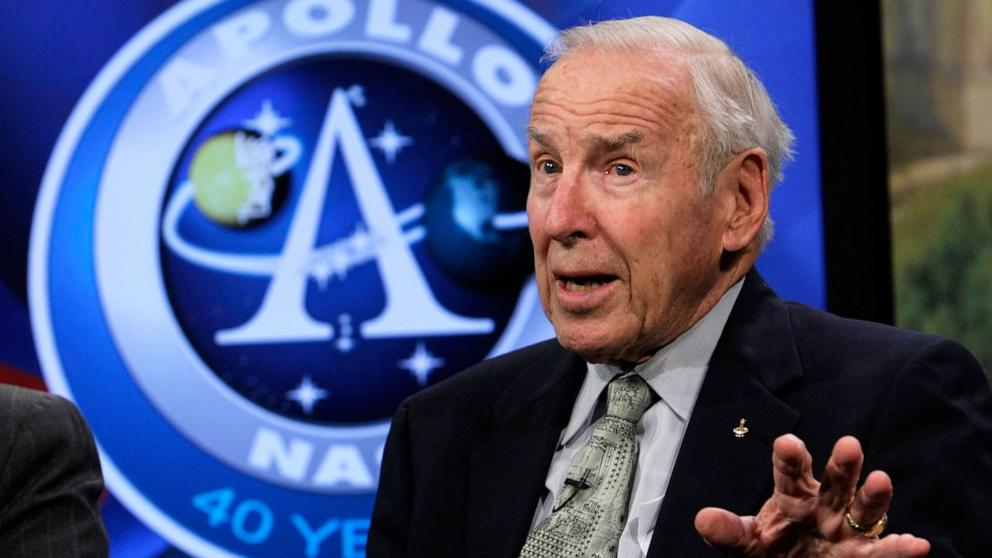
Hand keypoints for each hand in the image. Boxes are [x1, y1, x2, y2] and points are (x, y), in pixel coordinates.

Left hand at [694, 434, 930, 556]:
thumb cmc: (774, 548)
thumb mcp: (748, 542)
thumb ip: (728, 532)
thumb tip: (702, 519)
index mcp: (793, 495)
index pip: (790, 473)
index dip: (790, 458)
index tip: (787, 443)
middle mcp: (825, 506)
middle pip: (835, 482)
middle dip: (842, 465)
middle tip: (848, 444)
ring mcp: (846, 530)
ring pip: (863, 509)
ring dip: (874, 496)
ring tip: (882, 479)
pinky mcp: (862, 555)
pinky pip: (882, 552)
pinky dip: (900, 548)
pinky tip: (918, 544)